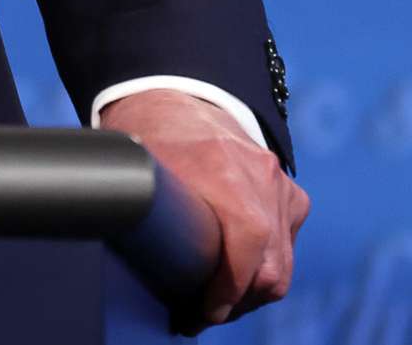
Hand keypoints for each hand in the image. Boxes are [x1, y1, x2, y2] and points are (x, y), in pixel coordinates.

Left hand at [99, 87, 308, 330]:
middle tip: (201, 314)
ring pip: (281, 264)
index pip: (246, 252)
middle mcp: (262, 179)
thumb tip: (120, 251)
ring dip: (252, 291)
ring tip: (216, 301)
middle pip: (270, 270)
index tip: (197, 315)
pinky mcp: (291, 194)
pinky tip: (235, 275)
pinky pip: (286, 244)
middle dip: (236, 303)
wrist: (177, 97)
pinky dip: (266, 265)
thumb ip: (139, 207)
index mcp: (225, 172)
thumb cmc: (148, 136)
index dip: (225, 295)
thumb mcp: (137, 169)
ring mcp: (281, 186)